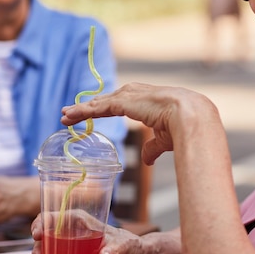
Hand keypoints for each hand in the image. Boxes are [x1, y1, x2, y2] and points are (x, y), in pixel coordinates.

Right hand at [31, 213, 154, 253]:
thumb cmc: (130, 246)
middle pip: (46, 239)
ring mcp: (71, 252)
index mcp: (79, 222)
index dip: (41, 223)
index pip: (54, 217)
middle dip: (38, 251)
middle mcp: (71, 235)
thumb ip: (114, 250)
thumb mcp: (124, 246)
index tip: (37, 235)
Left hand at [61, 82, 219, 164]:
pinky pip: (97, 108)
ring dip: (79, 109)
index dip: (102, 108)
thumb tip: (147, 160)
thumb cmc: (182, 128)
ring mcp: (128, 96)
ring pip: (97, 103)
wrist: (190, 117)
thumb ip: (152, 148)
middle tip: (69, 112)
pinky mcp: (122, 102)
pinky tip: (70, 116)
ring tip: (64, 116)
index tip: (89, 112)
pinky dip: (82, 111)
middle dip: (87, 106)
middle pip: (104, 100)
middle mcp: (134, 93)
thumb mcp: (163, 139)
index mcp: (145, 99)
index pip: (118, 102)